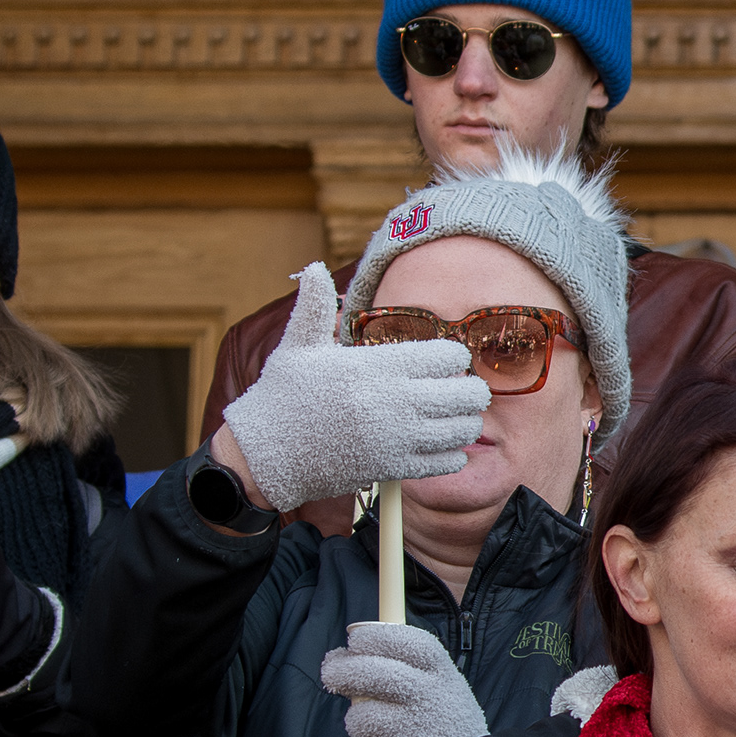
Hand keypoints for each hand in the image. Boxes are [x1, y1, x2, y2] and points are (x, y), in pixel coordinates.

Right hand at [214, 265, 488, 512]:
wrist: (265, 453)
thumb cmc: (282, 396)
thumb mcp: (297, 346)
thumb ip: (315, 307)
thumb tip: (313, 268)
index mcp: (376, 365)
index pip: (447, 356)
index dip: (452, 356)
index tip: (441, 362)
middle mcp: (393, 401)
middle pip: (467, 393)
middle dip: (470, 389)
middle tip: (458, 390)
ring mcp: (396, 438)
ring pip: (464, 429)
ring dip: (464, 422)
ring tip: (449, 418)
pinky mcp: (393, 468)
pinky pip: (448, 462)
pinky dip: (451, 453)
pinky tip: (436, 445)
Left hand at [321, 621, 491, 736]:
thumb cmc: (439, 723)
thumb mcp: (439, 688)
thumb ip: (399, 669)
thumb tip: (340, 657)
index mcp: (443, 676)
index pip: (410, 643)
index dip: (377, 638)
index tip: (355, 640)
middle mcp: (432, 699)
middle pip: (376, 673)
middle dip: (344, 671)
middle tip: (332, 675)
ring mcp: (418, 732)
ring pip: (360, 716)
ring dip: (357, 722)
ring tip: (375, 728)